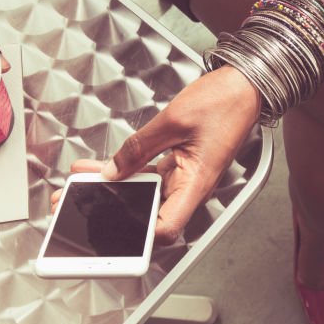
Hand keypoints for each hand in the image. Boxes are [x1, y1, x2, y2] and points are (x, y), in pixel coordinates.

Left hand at [51, 66, 261, 244]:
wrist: (244, 87)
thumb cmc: (224, 103)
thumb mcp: (172, 121)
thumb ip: (138, 147)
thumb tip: (112, 171)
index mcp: (196, 184)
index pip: (166, 228)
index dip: (138, 236)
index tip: (109, 228)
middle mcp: (190, 187)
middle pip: (148, 213)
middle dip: (111, 210)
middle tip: (79, 203)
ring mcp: (184, 177)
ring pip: (143, 193)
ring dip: (113, 188)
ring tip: (82, 182)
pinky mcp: (180, 166)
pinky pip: (149, 175)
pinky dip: (126, 171)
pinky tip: (101, 166)